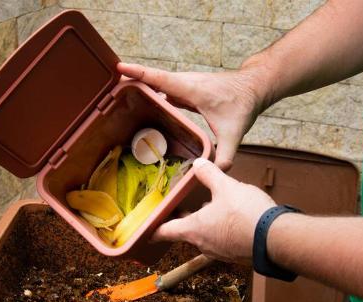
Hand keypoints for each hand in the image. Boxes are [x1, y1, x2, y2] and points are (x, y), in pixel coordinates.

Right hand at [116, 62, 269, 169]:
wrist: (253, 87)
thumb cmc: (243, 104)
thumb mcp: (234, 132)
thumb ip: (226, 154)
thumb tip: (217, 171)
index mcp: (190, 88)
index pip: (158, 78)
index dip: (138, 73)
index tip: (118, 69)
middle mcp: (184, 82)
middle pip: (151, 79)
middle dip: (131, 82)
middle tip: (108, 91)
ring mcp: (184, 84)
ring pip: (157, 83)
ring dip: (140, 87)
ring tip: (118, 98)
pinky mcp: (186, 89)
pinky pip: (163, 89)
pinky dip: (152, 93)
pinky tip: (143, 105)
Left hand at [152, 158, 275, 263]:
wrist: (275, 239)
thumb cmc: (246, 214)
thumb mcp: (226, 187)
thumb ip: (210, 174)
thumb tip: (199, 163)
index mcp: (194, 229)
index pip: (166, 232)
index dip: (154, 229)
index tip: (147, 229)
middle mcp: (204, 244)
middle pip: (188, 232)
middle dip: (186, 220)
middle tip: (185, 208)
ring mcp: (221, 252)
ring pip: (207, 236)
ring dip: (208, 224)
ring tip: (215, 207)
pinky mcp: (237, 254)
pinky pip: (224, 241)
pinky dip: (224, 230)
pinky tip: (235, 218)